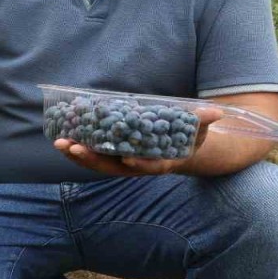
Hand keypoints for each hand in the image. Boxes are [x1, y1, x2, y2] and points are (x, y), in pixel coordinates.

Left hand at [54, 107, 222, 175]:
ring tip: (60, 143)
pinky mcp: (112, 154)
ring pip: (98, 162)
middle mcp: (138, 165)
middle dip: (93, 158)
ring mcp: (123, 162)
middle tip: (73, 147)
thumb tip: (217, 112)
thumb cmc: (188, 137)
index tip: (127, 158)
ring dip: (78, 155)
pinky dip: (78, 148)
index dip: (139, 163)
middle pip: (114, 167)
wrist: (177, 149)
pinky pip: (93, 154)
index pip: (149, 165)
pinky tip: (62, 139)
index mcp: (161, 161)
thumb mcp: (198, 129)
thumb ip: (203, 121)